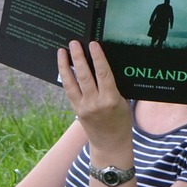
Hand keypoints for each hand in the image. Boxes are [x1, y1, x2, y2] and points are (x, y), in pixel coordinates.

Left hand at [59, 40, 132, 161]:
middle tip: (74, 42)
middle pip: (85, 76)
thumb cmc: (121, 120)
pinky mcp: (76, 109)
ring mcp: (84, 107)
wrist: (111, 143)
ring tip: (63, 51)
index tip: (93, 44)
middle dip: (78, 58)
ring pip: (72, 82)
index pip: (104, 74)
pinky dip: (65, 77)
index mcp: (111, 99)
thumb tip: (104, 64)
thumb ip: (114, 85)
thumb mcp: (124, 102)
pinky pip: (69, 90)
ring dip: (66, 65)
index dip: (98, 58)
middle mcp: (96, 103)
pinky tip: (63, 67)